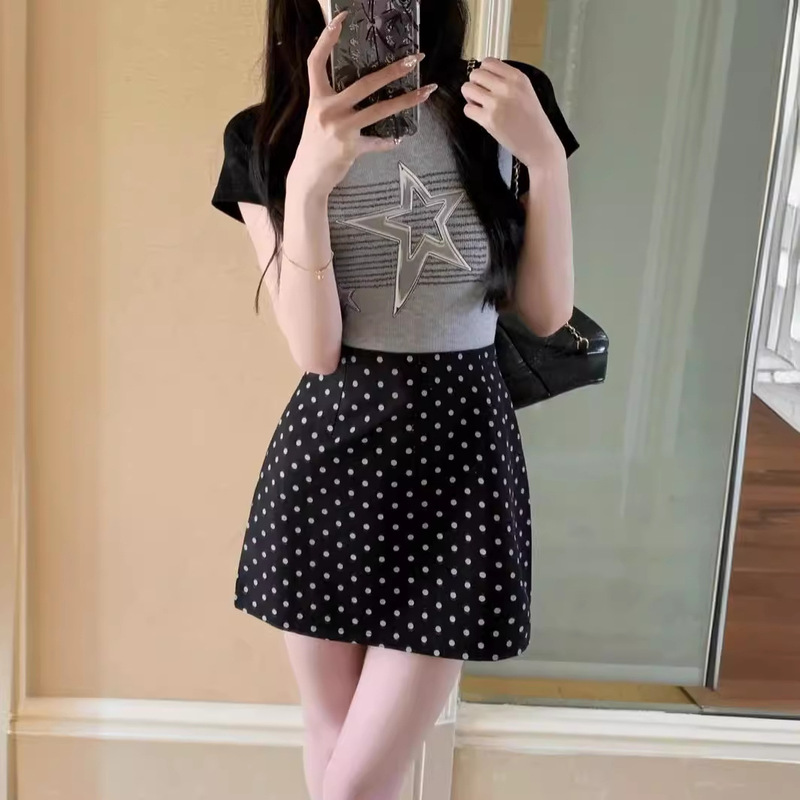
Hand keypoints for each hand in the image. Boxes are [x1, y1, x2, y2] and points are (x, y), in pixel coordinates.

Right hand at [288, 11, 436, 198]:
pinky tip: (398, 138)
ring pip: (379, 110)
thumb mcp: (318, 117)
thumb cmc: (315, 145)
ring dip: (406, 100)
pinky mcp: (350, 149)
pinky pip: (377, 142)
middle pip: (365, 84)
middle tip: (415, 60)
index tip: (342, 18)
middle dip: (393, 70)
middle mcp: (327, 110)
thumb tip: (361, 87)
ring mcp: (340, 129)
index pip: (316, 61)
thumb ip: (334, 101)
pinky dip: (389, 141)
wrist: (307, 177)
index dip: (327, 38)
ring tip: (426, 91)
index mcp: (317, 98)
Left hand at [461, 58, 563, 179]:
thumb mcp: (526, 91)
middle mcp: (506, 87)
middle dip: (475, 84)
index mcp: (517, 77)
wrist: (539, 144)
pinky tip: (481, 116)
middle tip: (481, 95)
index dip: (483, 72)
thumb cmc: (533, 121)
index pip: (488, 62)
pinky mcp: (488, 120)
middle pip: (475, 74)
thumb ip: (508, 81)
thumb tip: (486, 76)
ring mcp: (496, 103)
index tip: (486, 82)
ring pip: (467, 89)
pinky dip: (471, 113)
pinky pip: (467, 109)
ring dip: (470, 97)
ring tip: (479, 105)